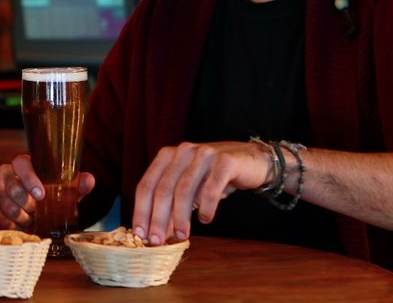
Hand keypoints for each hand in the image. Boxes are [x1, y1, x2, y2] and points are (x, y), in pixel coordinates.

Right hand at [0, 154, 94, 229]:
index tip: (41, 195)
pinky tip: (17, 226)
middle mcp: (6, 173)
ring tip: (29, 221)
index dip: (29, 178)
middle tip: (36, 212)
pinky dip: (5, 222)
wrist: (33, 214)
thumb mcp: (65, 193)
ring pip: (0, 198)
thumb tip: (89, 179)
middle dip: (24, 201)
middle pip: (9, 182)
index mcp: (25, 165)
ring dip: (16, 213)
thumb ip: (77, 186)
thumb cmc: (49, 199)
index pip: (21, 163)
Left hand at [132, 141, 270, 245]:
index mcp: (167, 156)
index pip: (146, 185)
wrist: (252, 162)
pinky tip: (205, 219)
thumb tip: (157, 233)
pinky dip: (206, 206)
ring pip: (184, 189)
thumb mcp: (190, 189)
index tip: (140, 234)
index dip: (141, 211)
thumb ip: (172, 206)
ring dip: (180, 217)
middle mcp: (183, 151)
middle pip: (163, 189)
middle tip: (158, 241)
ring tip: (181, 235)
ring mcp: (204, 154)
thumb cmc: (215, 177)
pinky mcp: (225, 161)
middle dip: (158, 218)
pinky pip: (211, 187)